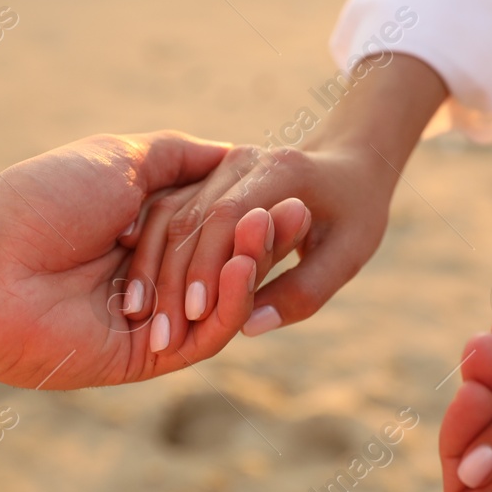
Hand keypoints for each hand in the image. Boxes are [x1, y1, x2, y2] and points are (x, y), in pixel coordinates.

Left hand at [0, 131, 309, 387]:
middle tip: (299, 208)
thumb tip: (234, 150)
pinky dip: (228, 304)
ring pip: (217, 302)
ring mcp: (148, 322)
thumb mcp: (120, 159)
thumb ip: (179, 158)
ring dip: (249, 267)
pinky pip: (201, 337)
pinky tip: (242, 266)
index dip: (250, 208)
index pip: (214, 226)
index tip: (285, 183)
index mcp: (140, 234)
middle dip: (261, 238)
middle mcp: (148, 280)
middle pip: (223, 264)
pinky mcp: (143, 359)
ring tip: (273, 229)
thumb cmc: (41, 200)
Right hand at [116, 141, 398, 354]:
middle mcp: (243, 160)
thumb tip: (248, 328)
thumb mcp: (347, 254)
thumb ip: (303, 291)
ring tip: (139, 317)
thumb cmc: (355, 212)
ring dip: (152, 267)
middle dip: (173, 276)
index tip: (196, 313)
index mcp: (281, 170)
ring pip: (170, 214)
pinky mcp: (201, 176)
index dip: (209, 264)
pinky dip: (149, 252)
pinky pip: (165, 211)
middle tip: (159, 331)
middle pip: (192, 216)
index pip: (230, 215)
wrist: (347, 163)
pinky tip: (136, 291)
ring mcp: (217, 165)